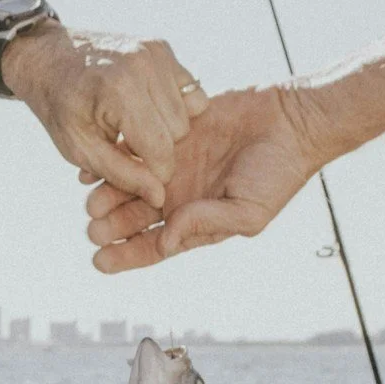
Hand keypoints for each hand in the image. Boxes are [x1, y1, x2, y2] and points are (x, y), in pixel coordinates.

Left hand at [4, 24, 206, 209]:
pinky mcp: (161, 47)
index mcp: (119, 91)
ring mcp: (154, 51)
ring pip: (188, 113)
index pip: (161, 150)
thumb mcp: (81, 150)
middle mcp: (142, 64)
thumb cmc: (61, 109)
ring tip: (131, 125)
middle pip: (179, 132)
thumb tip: (159, 197)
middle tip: (126, 144)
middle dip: (158, 147)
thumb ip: (121, 175)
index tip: (137, 177)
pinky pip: (188, 91)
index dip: (154, 174)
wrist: (48, 59)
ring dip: (165, 127)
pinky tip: (143, 107)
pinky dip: (170, 106)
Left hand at [84, 85, 320, 273]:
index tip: (99, 262)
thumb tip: (164, 241)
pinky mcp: (171, 132)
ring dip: (107, 194)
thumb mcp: (247, 212)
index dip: (124, 257)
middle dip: (109, 226)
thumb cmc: (278, 173)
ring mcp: (172, 164)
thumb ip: (205, 225)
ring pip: (128, 184)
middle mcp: (179, 195)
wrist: (292, 122)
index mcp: (196, 221)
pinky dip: (114, 155)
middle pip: (133, 217)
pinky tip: (94, 164)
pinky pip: (134, 146)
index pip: (153, 246)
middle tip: (93, 228)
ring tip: (92, 200)